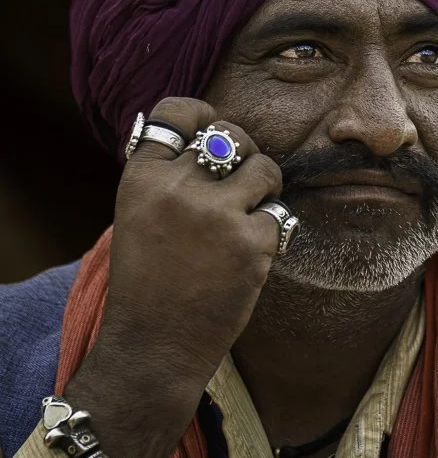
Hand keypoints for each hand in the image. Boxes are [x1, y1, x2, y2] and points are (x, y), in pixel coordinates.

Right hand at [65, 96, 284, 457]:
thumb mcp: (137, 214)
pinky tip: (252, 252)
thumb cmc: (147, 281)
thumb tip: (203, 129)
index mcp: (142, 177)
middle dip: (242, 154)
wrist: (154, 346)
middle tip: (238, 183)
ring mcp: (217, 214)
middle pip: (230, 136)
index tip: (211, 128)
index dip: (202, 115)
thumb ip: (165, 173)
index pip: (178, 112)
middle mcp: (177, 187)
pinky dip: (272, 231)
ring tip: (250, 215)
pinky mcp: (251, 243)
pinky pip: (279, 213)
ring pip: (264, 167)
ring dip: (264, 187)